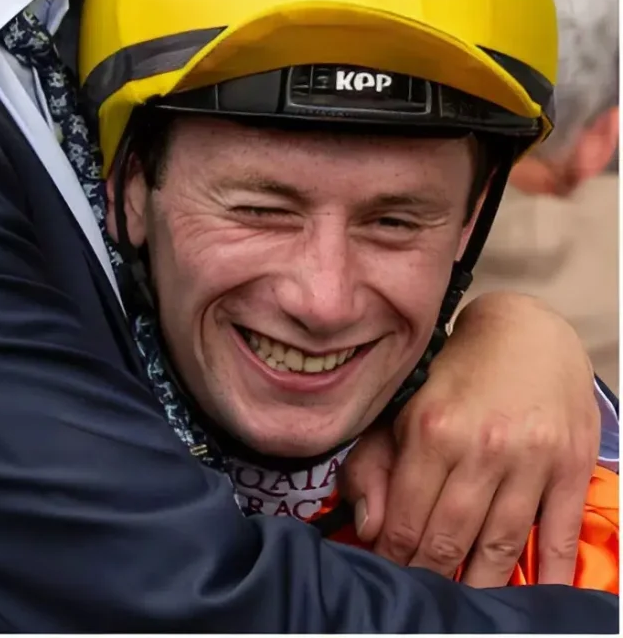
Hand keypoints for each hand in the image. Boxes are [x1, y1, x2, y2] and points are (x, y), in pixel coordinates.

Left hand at [336, 290, 597, 588]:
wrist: (529, 333)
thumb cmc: (459, 373)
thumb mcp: (406, 404)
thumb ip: (376, 461)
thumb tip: (367, 524)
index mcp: (431, 429)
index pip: (406, 512)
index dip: (393, 550)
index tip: (385, 572)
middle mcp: (480, 448)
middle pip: (451, 534)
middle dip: (431, 572)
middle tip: (419, 594)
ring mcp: (530, 462)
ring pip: (501, 543)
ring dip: (481, 581)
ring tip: (464, 604)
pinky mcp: (570, 470)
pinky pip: (558, 534)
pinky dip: (550, 572)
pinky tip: (536, 595)